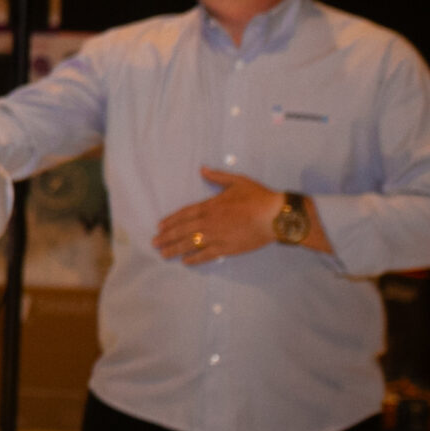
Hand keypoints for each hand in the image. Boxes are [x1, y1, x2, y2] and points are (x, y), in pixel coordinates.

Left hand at [152, 168, 283, 264]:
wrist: (275, 216)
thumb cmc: (258, 197)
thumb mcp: (237, 181)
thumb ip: (217, 177)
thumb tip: (203, 169)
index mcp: (209, 206)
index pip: (184, 214)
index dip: (171, 221)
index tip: (160, 226)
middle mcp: (208, 222)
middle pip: (182, 231)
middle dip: (167, 237)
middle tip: (154, 243)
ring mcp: (216, 236)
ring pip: (190, 244)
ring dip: (175, 249)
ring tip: (163, 254)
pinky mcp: (226, 249)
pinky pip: (206, 255)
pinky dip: (194, 259)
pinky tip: (186, 262)